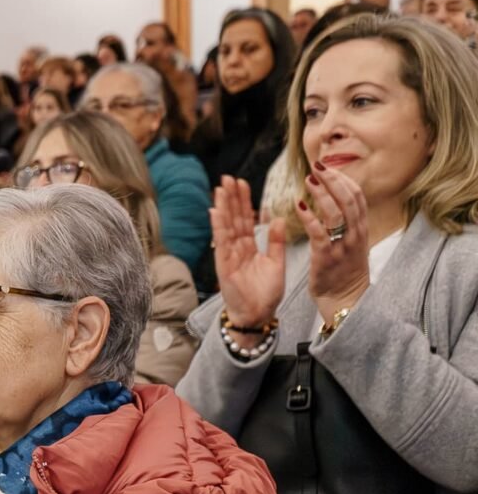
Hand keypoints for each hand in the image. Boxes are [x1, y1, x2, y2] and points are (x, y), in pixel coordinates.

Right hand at [211, 175, 286, 329]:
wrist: (258, 316)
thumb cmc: (265, 294)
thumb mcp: (276, 263)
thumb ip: (277, 242)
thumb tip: (278, 218)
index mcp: (249, 248)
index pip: (245, 219)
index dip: (244, 202)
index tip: (243, 183)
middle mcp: (236, 249)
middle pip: (233, 218)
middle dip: (231, 198)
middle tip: (229, 178)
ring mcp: (228, 256)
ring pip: (226, 226)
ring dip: (223, 207)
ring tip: (221, 188)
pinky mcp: (224, 265)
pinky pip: (221, 243)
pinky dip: (218, 227)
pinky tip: (216, 212)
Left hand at [297, 162, 372, 321]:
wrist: (344, 299)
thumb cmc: (344, 268)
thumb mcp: (353, 241)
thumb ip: (348, 220)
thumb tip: (338, 196)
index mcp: (361, 228)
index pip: (356, 196)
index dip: (342, 179)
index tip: (327, 167)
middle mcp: (355, 234)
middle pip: (349, 199)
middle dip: (333, 180)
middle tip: (317, 166)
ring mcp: (343, 246)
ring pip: (337, 213)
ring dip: (322, 194)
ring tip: (308, 180)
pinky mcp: (327, 257)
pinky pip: (319, 234)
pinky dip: (309, 217)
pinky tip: (298, 205)